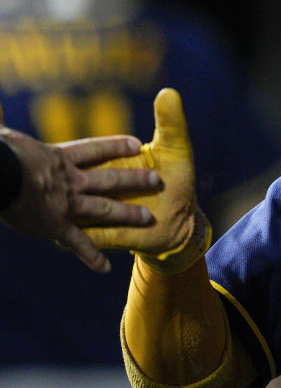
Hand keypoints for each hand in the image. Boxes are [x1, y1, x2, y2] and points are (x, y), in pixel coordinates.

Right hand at [0, 126, 157, 273]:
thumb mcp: (3, 134)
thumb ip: (4, 119)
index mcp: (58, 156)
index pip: (94, 149)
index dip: (116, 146)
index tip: (137, 144)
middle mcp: (69, 179)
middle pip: (110, 179)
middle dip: (135, 179)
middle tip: (157, 180)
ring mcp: (65, 204)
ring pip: (105, 209)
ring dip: (128, 214)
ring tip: (149, 218)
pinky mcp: (55, 226)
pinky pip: (78, 243)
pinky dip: (91, 256)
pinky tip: (106, 268)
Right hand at [84, 88, 205, 269]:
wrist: (179, 219)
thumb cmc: (176, 177)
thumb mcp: (176, 148)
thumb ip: (170, 120)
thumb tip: (169, 92)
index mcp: (105, 160)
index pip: (96, 150)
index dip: (113, 149)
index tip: (139, 149)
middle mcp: (94, 184)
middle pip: (94, 181)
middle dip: (110, 183)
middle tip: (122, 184)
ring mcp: (94, 210)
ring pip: (91, 211)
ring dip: (105, 214)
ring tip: (111, 215)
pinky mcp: (101, 235)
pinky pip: (88, 244)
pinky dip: (92, 252)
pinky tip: (98, 257)